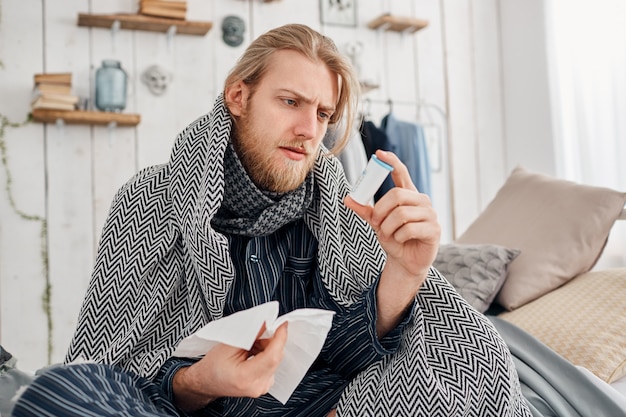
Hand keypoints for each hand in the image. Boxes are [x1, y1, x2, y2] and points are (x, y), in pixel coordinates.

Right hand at [173, 322, 287, 411]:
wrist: (207, 382)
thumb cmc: (213, 365)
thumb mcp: (228, 345)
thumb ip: (250, 334)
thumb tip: (266, 322)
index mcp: (246, 377)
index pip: (272, 357)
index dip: (280, 338)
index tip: (282, 323)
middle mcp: (258, 386)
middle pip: (275, 357)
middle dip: (269, 341)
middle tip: (254, 334)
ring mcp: (262, 387)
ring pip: (275, 359)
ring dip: (265, 347)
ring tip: (247, 347)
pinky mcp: (264, 385)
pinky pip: (272, 364)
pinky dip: (265, 354)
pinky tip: (251, 354)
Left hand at [345, 150, 439, 334]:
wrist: (405, 262)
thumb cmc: (394, 239)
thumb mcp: (377, 223)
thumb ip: (365, 210)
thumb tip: (348, 198)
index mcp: (408, 195)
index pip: (402, 173)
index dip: (392, 162)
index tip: (380, 154)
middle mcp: (421, 201)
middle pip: (396, 195)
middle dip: (381, 211)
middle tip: (376, 223)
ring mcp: (430, 214)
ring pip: (401, 214)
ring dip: (388, 227)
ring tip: (389, 234)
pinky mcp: (434, 230)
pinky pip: (409, 229)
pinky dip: (399, 237)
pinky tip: (402, 241)